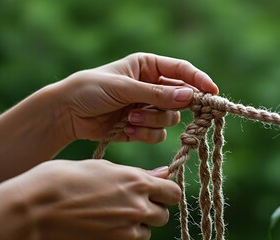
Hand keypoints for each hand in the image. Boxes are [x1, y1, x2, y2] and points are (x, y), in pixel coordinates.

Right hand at [0, 160, 180, 239]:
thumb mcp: (101, 167)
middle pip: (163, 214)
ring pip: (147, 232)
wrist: (33, 210)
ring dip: (137, 225)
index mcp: (137, 182)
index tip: (156, 191)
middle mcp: (137, 207)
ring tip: (113, 216)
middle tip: (131, 204)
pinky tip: (104, 227)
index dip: (165, 192)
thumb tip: (161, 174)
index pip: (173, 192)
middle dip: (152, 209)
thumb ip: (135, 174)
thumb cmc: (63, 180)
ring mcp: (126, 231)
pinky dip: (124, 236)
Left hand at [52, 52, 218, 142]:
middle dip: (167, 107)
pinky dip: (144, 134)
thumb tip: (190, 96)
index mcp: (149, 66)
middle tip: (155, 109)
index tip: (212, 93)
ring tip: (130, 119)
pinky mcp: (141, 127)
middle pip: (180, 99)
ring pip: (170, 119)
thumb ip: (157, 94)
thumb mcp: (124, 87)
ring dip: (152, 121)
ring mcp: (148, 107)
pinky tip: (127, 130)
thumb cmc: (91, 89)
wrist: (67, 113)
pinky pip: (157, 134)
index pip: (182, 71)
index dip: (199, 81)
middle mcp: (152, 86)